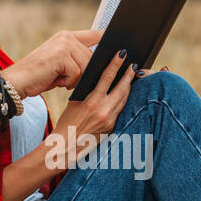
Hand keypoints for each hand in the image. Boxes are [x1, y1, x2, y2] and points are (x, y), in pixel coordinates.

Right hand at [1, 29, 99, 96]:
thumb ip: (77, 60)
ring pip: (85, 67)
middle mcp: (66, 37)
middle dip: (83, 74)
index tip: (118, 37)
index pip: (93, 34)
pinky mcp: (61, 55)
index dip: (106, 36)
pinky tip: (56, 81)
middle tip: (65, 80)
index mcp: (67, 37)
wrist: (17, 82)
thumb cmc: (39, 77)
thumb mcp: (61, 65)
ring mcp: (64, 45)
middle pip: (92, 58)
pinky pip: (76, 73)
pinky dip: (67, 82)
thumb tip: (99, 68)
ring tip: (59, 80)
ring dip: (75, 79)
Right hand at [48, 49, 137, 166]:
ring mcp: (110, 120)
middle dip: (129, 75)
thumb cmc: (67, 122)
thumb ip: (88, 90)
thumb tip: (100, 77)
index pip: (107, 77)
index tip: (122, 54)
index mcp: (92, 102)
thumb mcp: (74, 102)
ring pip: (124, 100)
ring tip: (131, 77)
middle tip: (134, 65)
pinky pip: (120, 110)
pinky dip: (123, 100)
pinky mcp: (112, 128)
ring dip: (128, 87)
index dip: (116, 64)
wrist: (65, 146)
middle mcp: (103, 111)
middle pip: (122, 89)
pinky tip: (125, 94)